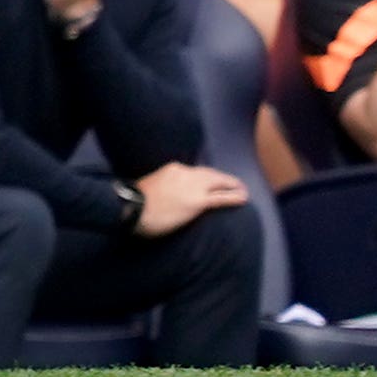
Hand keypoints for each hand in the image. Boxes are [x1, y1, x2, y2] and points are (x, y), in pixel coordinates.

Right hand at [134, 161, 249, 235]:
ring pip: (218, 183)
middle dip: (222, 178)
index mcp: (173, 168)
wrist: (133, 208)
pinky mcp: (198, 202)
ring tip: (242, 189)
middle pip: (210, 174)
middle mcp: (185, 173)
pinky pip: (221, 198)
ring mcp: (193, 187)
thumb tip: (167, 195)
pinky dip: (234, 197)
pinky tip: (244, 198)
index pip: (195, 171)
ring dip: (232, 185)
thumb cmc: (136, 202)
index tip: (211, 181)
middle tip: (234, 182)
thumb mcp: (151, 186)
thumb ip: (163, 186)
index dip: (207, 176)